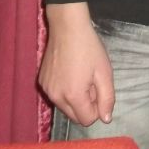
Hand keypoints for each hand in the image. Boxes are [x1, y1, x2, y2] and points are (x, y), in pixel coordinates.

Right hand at [38, 3, 115, 125]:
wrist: (67, 28)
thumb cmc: (89, 48)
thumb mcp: (105, 72)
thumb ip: (107, 98)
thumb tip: (106, 119)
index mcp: (73, 96)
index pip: (87, 120)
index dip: (97, 108)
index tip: (98, 89)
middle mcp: (56, 96)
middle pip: (74, 117)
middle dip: (85, 105)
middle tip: (91, 82)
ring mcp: (46, 89)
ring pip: (64, 107)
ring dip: (75, 98)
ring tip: (81, 75)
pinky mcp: (42, 82)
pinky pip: (56, 95)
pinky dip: (64, 90)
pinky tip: (70, 71)